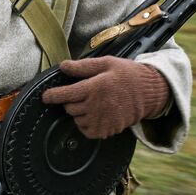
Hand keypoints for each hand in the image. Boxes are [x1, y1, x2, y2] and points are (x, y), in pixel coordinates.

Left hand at [42, 57, 169, 139]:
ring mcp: (102, 120)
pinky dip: (86, 124)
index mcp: (95, 87)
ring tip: (92, 103)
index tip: (45, 97)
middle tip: (82, 94)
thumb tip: (62, 66)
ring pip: (76, 119)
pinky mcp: (108, 130)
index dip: (51, 96)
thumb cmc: (128, 75)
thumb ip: (83, 66)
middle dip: (70, 101)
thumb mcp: (107, 63)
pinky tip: (94, 115)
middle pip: (69, 108)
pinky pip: (86, 131)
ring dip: (78, 113)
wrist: (150, 93)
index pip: (65, 95)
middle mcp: (97, 105)